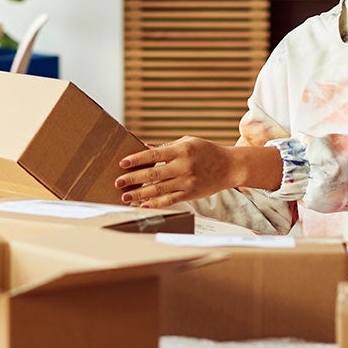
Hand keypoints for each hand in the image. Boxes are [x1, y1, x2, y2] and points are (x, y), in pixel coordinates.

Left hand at [115, 136, 242, 208]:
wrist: (229, 167)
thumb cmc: (206, 151)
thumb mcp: (187, 142)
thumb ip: (166, 146)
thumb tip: (143, 147)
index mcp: (181, 150)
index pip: (153, 154)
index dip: (136, 159)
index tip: (122, 163)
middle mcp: (183, 166)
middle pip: (153, 173)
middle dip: (133, 179)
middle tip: (118, 182)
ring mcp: (187, 182)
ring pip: (158, 189)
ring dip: (140, 194)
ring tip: (125, 196)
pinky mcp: (190, 194)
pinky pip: (169, 200)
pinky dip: (155, 204)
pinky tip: (143, 205)